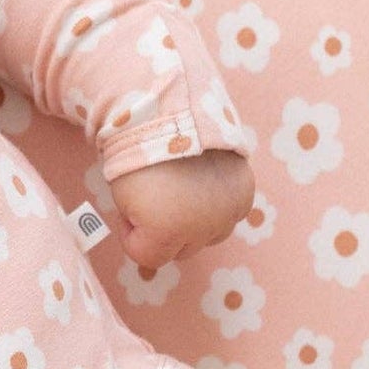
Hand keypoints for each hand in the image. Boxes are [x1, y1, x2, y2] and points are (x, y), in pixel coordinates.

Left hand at [106, 150, 254, 268]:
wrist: (167, 110)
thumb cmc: (134, 156)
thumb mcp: (123, 201)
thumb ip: (142, 230)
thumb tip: (158, 239)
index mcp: (168, 230)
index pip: (148, 257)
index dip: (132, 234)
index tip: (127, 211)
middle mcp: (204, 227)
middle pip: (182, 250)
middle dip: (165, 230)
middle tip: (155, 197)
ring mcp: (229, 210)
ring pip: (209, 236)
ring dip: (194, 221)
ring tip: (180, 188)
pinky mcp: (245, 193)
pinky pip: (230, 214)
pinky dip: (216, 204)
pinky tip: (202, 182)